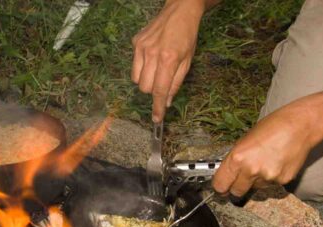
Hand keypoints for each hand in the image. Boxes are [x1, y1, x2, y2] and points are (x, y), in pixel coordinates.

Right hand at [131, 0, 205, 121]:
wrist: (179, 11)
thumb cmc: (187, 37)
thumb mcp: (187, 61)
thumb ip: (175, 83)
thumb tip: (165, 102)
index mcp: (168, 59)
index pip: (159, 91)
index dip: (157, 108)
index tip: (156, 119)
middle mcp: (152, 54)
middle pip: (145, 88)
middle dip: (153, 91)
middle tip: (162, 82)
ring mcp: (141, 48)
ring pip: (137, 80)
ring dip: (146, 81)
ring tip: (156, 69)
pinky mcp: (136, 43)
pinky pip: (134, 66)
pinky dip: (141, 68)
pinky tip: (151, 58)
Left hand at [212, 99, 322, 196]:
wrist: (300, 125)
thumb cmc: (272, 127)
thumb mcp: (245, 140)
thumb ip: (235, 159)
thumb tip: (228, 174)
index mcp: (238, 157)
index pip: (220, 184)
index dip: (220, 186)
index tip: (222, 186)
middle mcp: (251, 170)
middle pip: (236, 192)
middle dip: (236, 187)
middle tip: (240, 179)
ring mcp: (268, 177)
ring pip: (255, 188)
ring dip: (256, 180)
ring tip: (265, 162)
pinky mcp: (282, 181)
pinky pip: (271, 185)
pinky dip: (271, 178)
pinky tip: (276, 163)